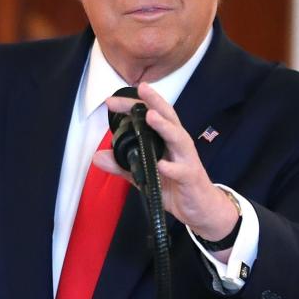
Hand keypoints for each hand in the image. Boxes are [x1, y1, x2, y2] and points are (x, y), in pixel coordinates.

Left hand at [97, 82, 237, 241]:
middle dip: (154, 102)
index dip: (133, 106)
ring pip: (178, 138)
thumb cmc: (174, 186)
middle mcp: (178, 144)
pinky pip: (181, 171)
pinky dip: (171, 168)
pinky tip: (161, 165)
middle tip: (141, 89)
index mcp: (166, 140)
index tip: (111, 101)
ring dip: (164, 127)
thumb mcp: (144, 174)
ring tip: (150, 117)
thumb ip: (122, 165)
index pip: (151, 115)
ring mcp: (186, 160)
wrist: (201, 208)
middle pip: (168, 117)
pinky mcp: (190, 178)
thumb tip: (97, 157)